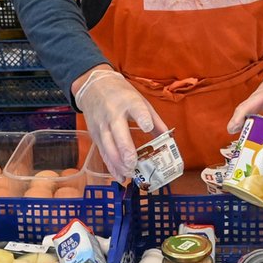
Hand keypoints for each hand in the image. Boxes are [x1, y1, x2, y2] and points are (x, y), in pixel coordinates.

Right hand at [74, 67, 167, 182]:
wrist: (93, 87)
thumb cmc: (121, 94)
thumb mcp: (140, 100)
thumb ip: (155, 120)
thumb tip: (169, 140)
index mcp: (129, 102)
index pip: (136, 109)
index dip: (141, 118)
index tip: (146, 127)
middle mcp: (113, 114)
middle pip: (118, 133)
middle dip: (125, 151)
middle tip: (134, 164)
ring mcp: (102, 125)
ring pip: (108, 147)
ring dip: (118, 163)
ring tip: (129, 173)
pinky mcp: (95, 135)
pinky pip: (103, 153)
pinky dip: (111, 166)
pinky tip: (120, 176)